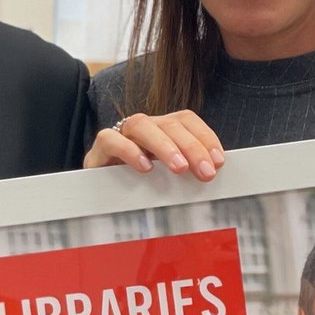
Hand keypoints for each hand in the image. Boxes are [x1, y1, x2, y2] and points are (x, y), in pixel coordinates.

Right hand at [83, 110, 224, 181]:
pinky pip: (110, 140)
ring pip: (141, 125)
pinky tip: (144, 167)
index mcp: (162, 130)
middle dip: (191, 146)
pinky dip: (128, 151)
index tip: (218, 161)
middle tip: (205, 172)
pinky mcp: (99, 150)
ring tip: (180, 168)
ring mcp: (119, 135)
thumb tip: (214, 176)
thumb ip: (187, 173)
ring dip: (164, 145)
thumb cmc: (138, 187)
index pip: (186, 120)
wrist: (96, 194)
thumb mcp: (167, 179)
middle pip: (169, 123)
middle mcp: (142, 127)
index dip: (204, 137)